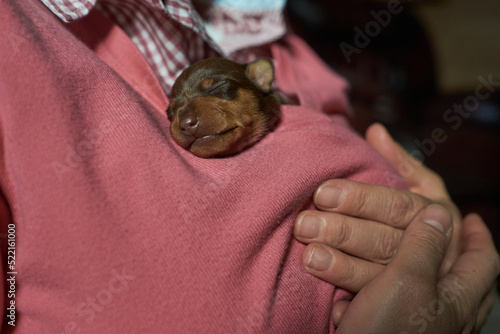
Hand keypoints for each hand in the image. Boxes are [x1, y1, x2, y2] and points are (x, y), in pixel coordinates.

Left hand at [294, 123, 460, 291]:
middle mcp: (428, 246)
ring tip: (309, 255)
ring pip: (380, 273)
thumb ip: (400, 162)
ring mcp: (416, 277)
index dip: (359, 199)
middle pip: (384, 239)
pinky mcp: (402, 301)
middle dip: (343, 232)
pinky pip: (378, 302)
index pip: (393, 204)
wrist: (449, 260)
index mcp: (430, 212)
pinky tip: (332, 301)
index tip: (323, 193)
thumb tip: (375, 131)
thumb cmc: (423, 216)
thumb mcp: (422, 187)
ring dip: (343, 266)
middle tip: (305, 224)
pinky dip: (355, 301)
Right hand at [336, 206, 498, 332]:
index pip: (483, 260)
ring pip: (415, 293)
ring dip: (395, 272)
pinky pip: (386, 312)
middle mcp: (445, 316)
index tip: (471, 218)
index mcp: (458, 299)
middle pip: (457, 278)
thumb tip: (441, 212)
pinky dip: (369, 301)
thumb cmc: (390, 332)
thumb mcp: (408, 281)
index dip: (478, 236)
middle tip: (433, 233)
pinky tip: (348, 302)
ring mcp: (419, 329)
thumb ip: (424, 246)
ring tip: (380, 260)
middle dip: (443, 252)